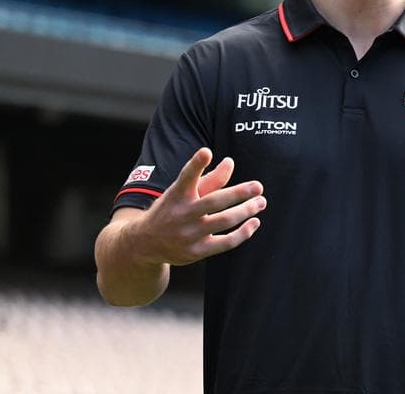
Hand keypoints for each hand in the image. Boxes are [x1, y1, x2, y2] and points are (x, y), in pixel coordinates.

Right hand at [133, 147, 264, 265]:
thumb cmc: (172, 210)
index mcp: (176, 195)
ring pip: (224, 221)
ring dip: (246, 210)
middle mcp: (181, 214)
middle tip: (258, 186)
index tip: (206, 151)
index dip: (195, 164)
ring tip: (261, 202)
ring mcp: (188, 234)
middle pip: (214, 201)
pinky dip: (244, 232)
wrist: (144, 244)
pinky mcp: (196, 251)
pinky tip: (254, 222)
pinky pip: (226, 243)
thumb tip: (230, 162)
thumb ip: (208, 179)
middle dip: (239, 193)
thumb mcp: (182, 193)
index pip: (186, 177)